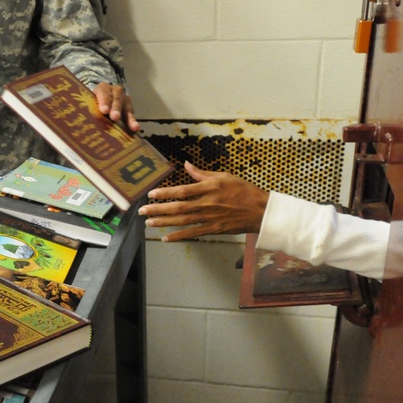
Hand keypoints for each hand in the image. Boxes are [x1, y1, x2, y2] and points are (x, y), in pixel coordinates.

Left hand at [92, 82, 140, 132]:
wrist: (101, 98)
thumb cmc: (93, 102)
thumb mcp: (89, 102)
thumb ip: (90, 108)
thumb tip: (86, 120)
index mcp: (103, 88)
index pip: (104, 94)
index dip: (104, 102)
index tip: (104, 111)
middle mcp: (115, 91)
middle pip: (116, 100)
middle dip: (116, 109)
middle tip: (115, 117)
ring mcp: (124, 99)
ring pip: (127, 108)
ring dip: (129, 119)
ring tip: (133, 127)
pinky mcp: (129, 108)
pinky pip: (131, 115)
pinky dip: (133, 122)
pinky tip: (135, 129)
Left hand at [138, 162, 268, 240]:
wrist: (260, 210)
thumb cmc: (243, 190)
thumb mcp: (224, 176)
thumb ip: (202, 174)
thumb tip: (186, 165)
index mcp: (209, 188)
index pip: (182, 190)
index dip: (165, 192)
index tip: (151, 194)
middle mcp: (207, 203)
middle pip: (178, 207)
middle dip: (158, 209)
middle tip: (142, 211)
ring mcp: (210, 218)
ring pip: (182, 221)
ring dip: (164, 222)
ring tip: (148, 223)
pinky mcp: (213, 229)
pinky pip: (192, 234)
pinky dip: (178, 236)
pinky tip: (165, 238)